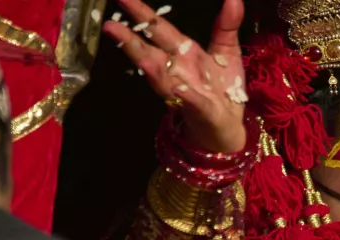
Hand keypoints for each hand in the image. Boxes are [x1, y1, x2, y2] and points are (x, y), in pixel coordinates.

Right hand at [104, 0, 246, 152]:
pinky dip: (186, 97)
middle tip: (110, 26)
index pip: (158, 28)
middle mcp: (177, 71)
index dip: (141, 13)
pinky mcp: (201, 111)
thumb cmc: (223, 88)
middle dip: (131, 41)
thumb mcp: (227, 50)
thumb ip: (227, 24)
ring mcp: (185, 93)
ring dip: (152, 70)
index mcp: (183, 52)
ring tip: (141, 59)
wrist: (229, 126)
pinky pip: (192, 103)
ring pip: (163, 80)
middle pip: (150, 53)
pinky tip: (179, 91)